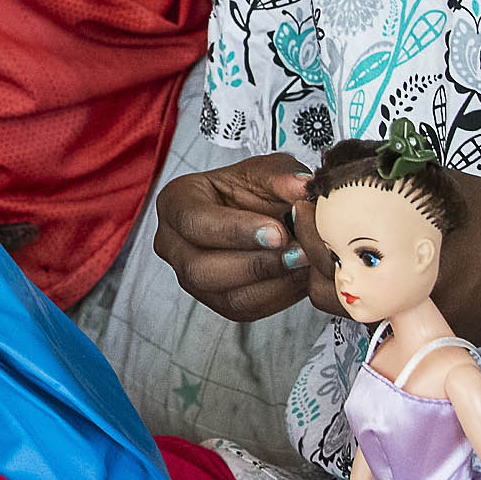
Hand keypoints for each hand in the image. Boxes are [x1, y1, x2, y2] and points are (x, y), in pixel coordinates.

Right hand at [153, 155, 313, 320]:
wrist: (261, 212)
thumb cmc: (252, 188)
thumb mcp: (267, 170)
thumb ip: (282, 176)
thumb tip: (301, 187)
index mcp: (176, 202)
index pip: (194, 221)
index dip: (236, 230)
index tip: (278, 232)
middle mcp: (174, 245)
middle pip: (201, 268)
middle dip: (255, 264)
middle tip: (298, 254)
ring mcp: (191, 278)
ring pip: (226, 296)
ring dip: (272, 284)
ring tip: (306, 264)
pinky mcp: (217, 301)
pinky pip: (246, 310)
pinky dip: (279, 296)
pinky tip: (301, 277)